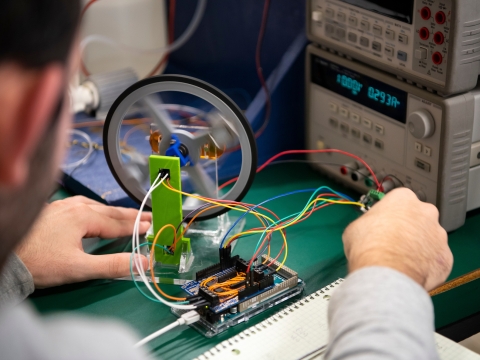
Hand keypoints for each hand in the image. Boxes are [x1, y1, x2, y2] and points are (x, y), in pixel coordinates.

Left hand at [16, 196, 150, 287]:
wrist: (6, 256)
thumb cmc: (40, 263)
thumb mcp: (79, 268)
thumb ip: (113, 265)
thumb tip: (143, 263)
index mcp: (84, 217)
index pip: (119, 222)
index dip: (137, 225)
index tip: (154, 225)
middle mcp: (75, 206)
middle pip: (110, 211)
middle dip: (131, 215)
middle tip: (150, 216)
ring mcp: (62, 206)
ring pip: (96, 206)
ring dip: (115, 212)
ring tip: (128, 215)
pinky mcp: (53, 210)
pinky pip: (83, 205)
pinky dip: (98, 210)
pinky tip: (96, 213)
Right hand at [342, 188, 452, 290]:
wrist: (386, 272)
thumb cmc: (370, 246)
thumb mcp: (356, 226)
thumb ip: (369, 223)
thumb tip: (367, 230)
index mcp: (403, 198)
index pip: (399, 201)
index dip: (390, 214)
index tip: (384, 222)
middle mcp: (426, 212)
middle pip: (418, 217)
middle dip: (408, 228)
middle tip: (393, 241)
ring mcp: (439, 235)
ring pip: (429, 239)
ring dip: (418, 246)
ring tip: (401, 258)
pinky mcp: (446, 257)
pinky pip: (436, 259)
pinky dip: (426, 264)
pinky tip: (411, 269)